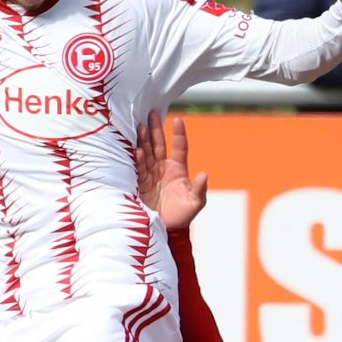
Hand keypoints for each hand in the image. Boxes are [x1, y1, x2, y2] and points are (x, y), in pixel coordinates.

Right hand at [135, 110, 208, 229]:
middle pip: (159, 144)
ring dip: (144, 140)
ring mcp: (151, 174)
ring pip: (147, 152)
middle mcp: (163, 168)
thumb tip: (205, 174)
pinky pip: (139, 167)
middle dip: (155, 129)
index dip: (178, 134)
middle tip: (151, 113)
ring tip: (140, 126)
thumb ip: (199, 189)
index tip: (178, 119)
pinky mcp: (140, 182)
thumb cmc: (183, 215)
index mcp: (178, 169)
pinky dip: (138, 158)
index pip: (179, 147)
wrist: (165, 229)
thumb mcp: (195, 203)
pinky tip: (136, 149)